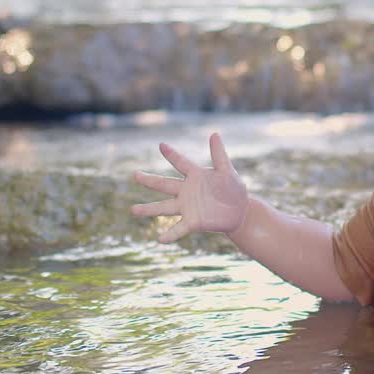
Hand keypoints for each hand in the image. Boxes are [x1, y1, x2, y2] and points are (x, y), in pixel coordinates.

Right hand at [131, 132, 248, 242]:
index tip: (162, 145)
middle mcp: (187, 191)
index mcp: (195, 175)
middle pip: (165, 184)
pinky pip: (179, 228)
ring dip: (149, 209)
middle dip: (150, 180)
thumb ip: (219, 154)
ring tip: (133, 210)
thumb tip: (214, 134)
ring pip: (164, 207)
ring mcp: (187, 207)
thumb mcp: (227, 171)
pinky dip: (170, 234)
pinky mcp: (193, 222)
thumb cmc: (233, 189)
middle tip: (135, 175)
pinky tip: (160, 239)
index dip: (173, 155)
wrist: (240, 211)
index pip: (181, 163)